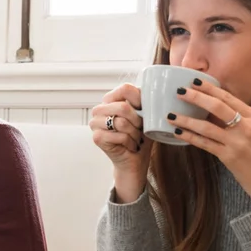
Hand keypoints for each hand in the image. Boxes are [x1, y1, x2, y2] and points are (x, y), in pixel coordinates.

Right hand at [90, 83, 151, 202]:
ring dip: (135, 133)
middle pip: (123, 106)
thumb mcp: (147, 116)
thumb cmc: (141, 137)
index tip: (146, 111)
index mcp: (111, 100)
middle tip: (141, 130)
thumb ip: (146, 102)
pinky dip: (131, 142)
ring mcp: (95, 123)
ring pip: (121, 122)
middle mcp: (99, 109)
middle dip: (138, 121)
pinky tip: (131, 146)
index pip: (124, 89)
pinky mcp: (97, 137)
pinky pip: (120, 136)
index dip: (139, 99)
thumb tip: (155, 91)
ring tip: (137, 139)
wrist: (135, 161)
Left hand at [169, 79, 250, 207]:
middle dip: (196, 97)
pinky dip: (189, 137)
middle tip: (179, 92)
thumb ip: (239, 119)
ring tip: (170, 115)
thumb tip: (212, 107)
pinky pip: (204, 143)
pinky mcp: (228, 156)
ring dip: (186, 120)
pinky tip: (177, 132)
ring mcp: (237, 142)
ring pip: (206, 126)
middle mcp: (247, 127)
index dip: (210, 88)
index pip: (229, 98)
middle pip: (217, 107)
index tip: (195, 81)